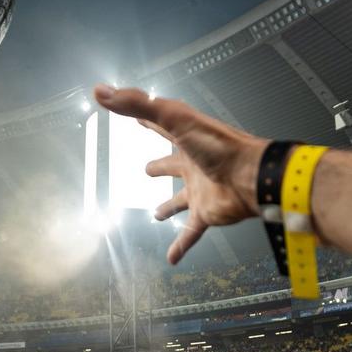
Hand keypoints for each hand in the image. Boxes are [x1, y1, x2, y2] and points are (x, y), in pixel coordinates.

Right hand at [94, 85, 266, 264]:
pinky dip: (181, 246)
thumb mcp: (174, 118)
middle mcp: (194, 165)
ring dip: (169, 208)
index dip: (149, 120)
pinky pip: (191, 233)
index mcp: (186, 140)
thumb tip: (100, 92)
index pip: (163, 126)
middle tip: (147, 170)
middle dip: (161, 166)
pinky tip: (171, 259)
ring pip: (181, 201)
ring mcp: (200, 191)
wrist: (251, 175)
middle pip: (173, 165)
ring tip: (157, 216)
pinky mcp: (206, 214)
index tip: (138, 119)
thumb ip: (137, 104)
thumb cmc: (217, 145)